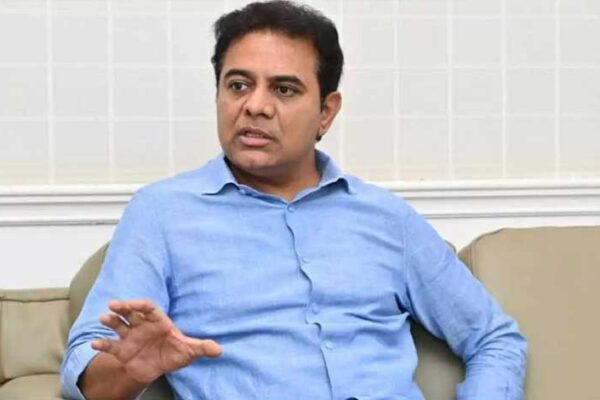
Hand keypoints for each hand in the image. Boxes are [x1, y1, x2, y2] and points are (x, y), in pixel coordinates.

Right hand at [92, 299, 221, 383]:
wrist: (160, 367)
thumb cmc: (175, 352)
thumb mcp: (189, 351)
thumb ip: (202, 348)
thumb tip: (219, 350)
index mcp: (158, 321)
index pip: (148, 308)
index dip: (140, 304)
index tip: (133, 303)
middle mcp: (142, 326)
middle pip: (131, 313)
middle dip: (122, 308)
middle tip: (113, 305)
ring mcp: (131, 337)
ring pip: (119, 326)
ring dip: (111, 321)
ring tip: (104, 319)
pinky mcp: (123, 351)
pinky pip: (111, 346)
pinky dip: (103, 345)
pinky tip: (94, 344)